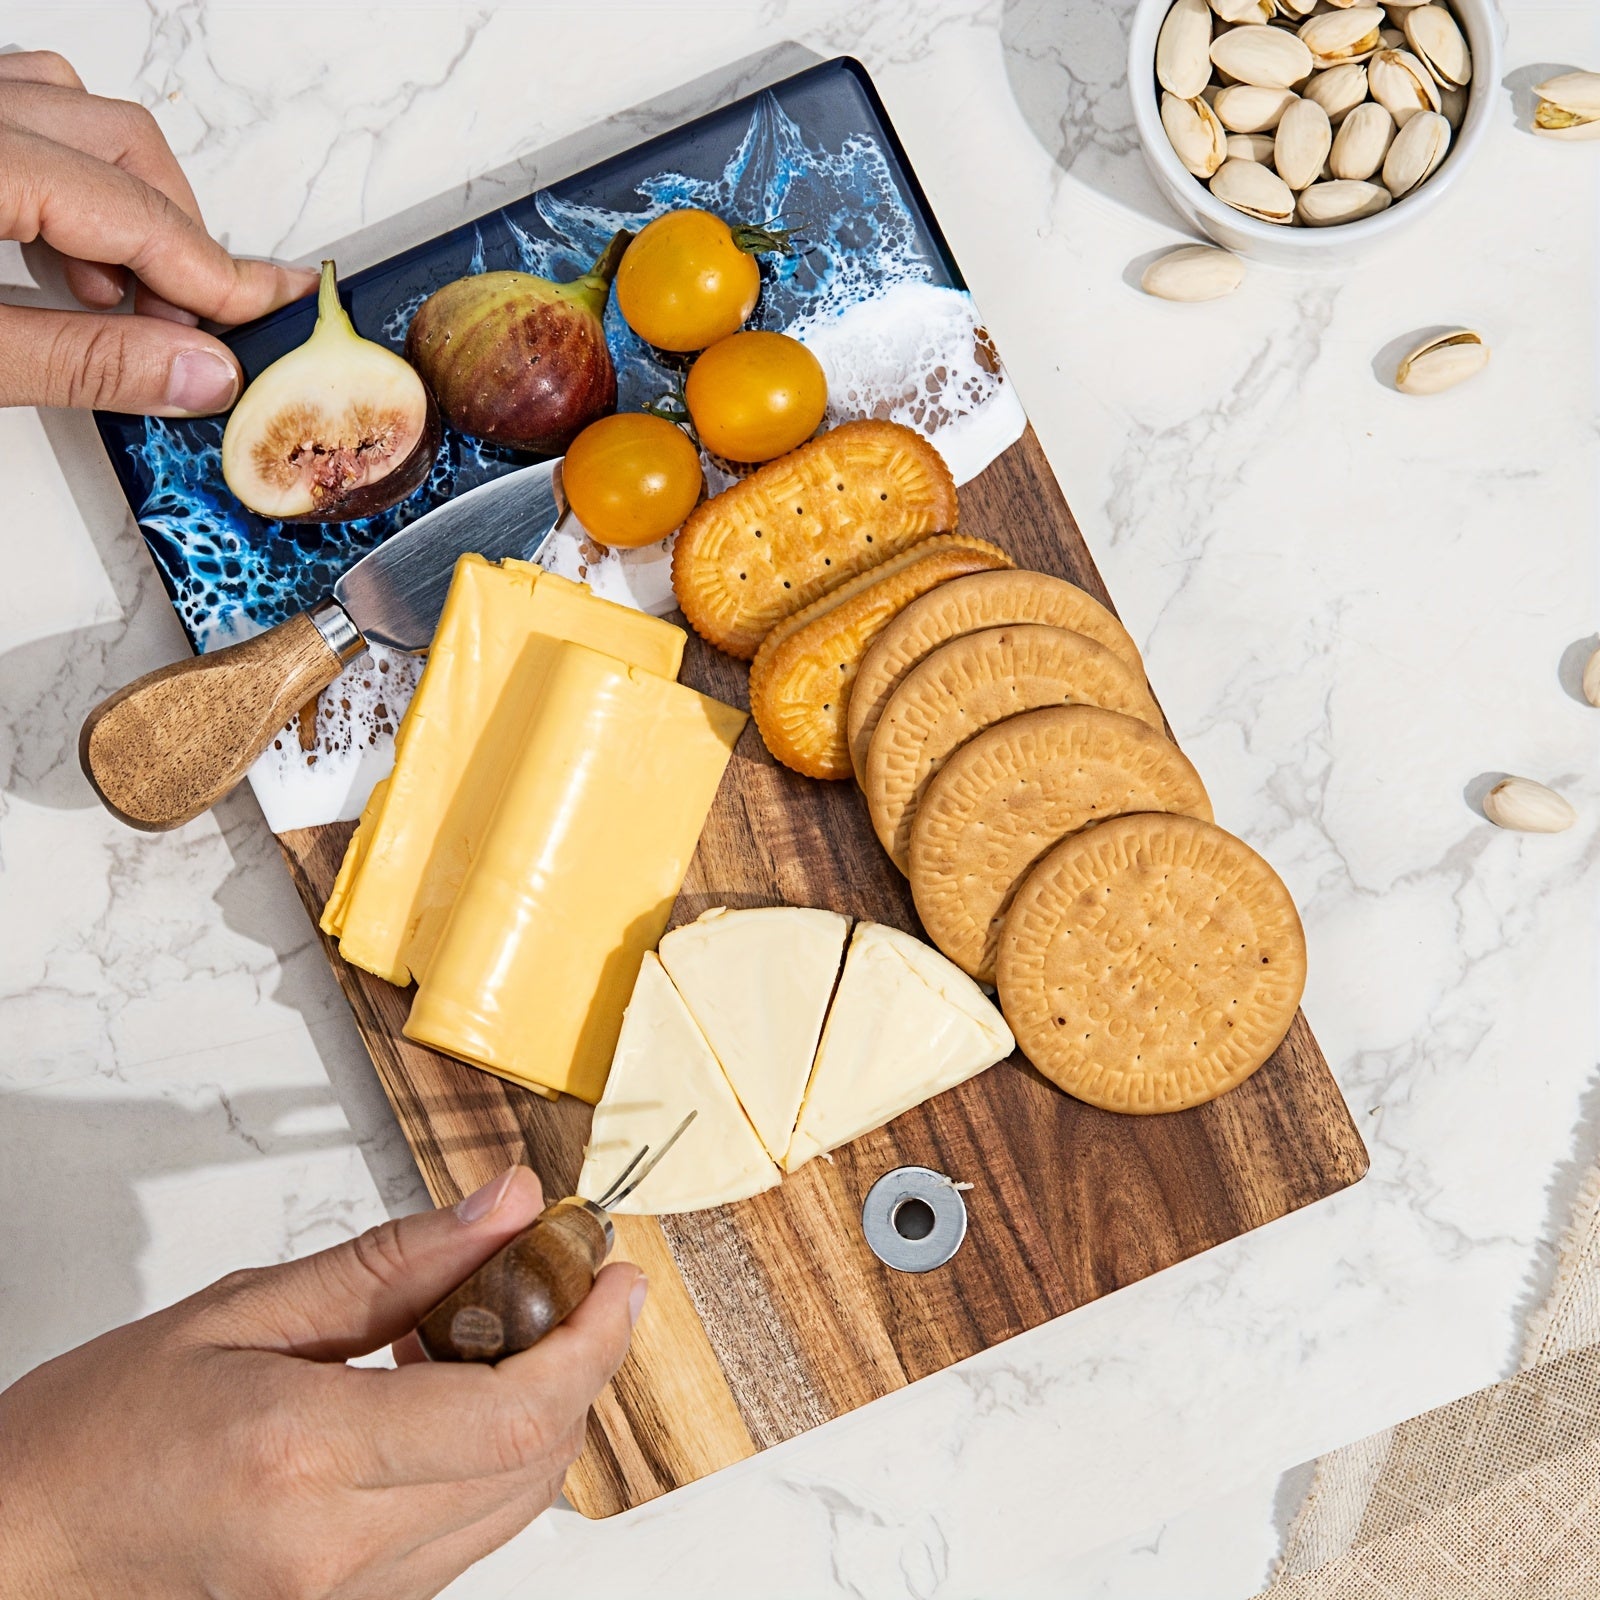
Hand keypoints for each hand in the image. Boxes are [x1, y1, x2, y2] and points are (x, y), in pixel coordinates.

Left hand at [0, 50, 316, 414]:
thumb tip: (201, 374)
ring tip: (119, 293)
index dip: (217, 278)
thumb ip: (81, 363)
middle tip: (188, 332)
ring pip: (75, 110)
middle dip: (177, 242)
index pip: (136, 211)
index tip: (277, 312)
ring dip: (125, 200)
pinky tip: (60, 246)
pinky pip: (24, 108)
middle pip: (121, 143)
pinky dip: (68, 171)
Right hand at [0, 1166, 644, 1599]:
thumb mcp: (240, 1312)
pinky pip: (461, 1539)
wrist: (15, 1555)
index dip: (593, 1339)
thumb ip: (391, 1261)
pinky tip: (446, 1397)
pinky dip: (486, 1461)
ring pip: (511, 1508)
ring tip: (498, 1331)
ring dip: (539, 1413)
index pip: (516, 1411)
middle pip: (535, 1463)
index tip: (617, 1279)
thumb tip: (505, 1206)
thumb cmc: (92, 1435)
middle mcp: (339, 1551)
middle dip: (581, 1366)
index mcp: (307, 1458)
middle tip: (571, 1285)